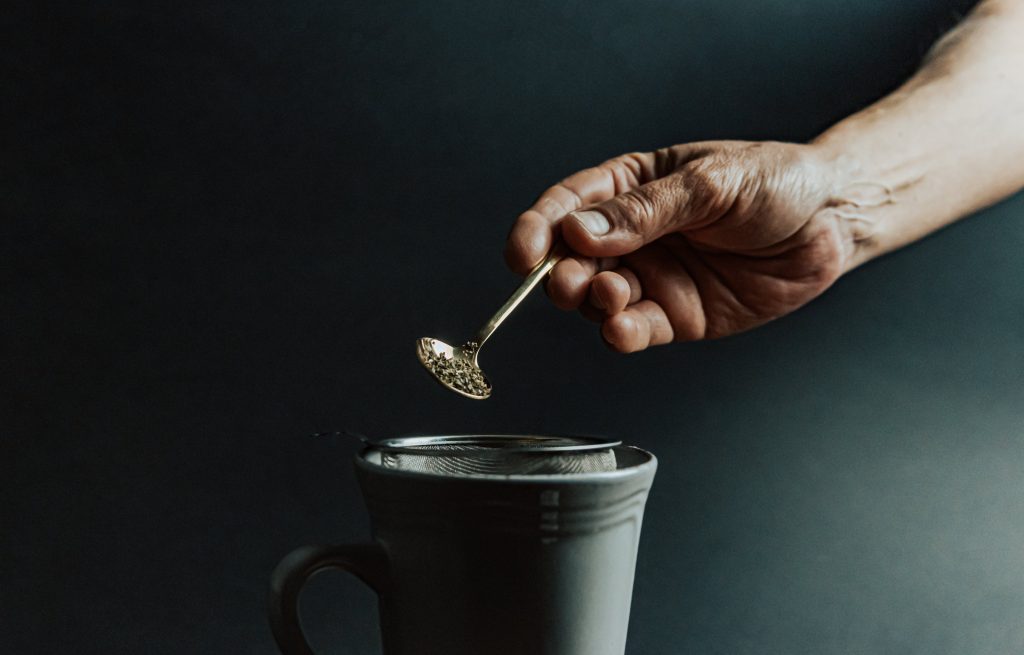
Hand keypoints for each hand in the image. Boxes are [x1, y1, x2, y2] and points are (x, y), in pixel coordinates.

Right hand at [505, 141, 852, 352]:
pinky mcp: (676, 317)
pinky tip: (622, 328)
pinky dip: (620, 333)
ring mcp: (652, 278)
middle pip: (570, 260)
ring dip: (592, 303)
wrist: (834, 222)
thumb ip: (645, 210)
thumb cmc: (776, 183)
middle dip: (561, 274)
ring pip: (596, 300)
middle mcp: (633, 237)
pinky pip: (634, 330)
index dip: (538, 229)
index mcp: (631, 187)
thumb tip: (579, 231)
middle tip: (574, 281)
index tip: (522, 254)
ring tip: (611, 296)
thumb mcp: (711, 183)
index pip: (568, 207)